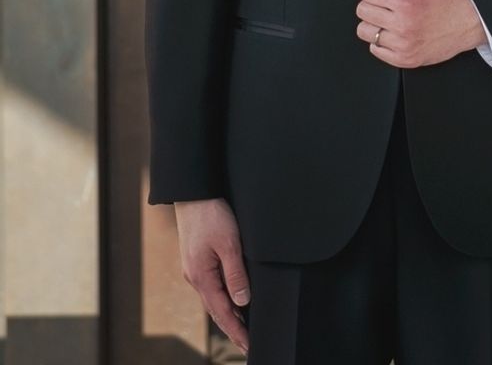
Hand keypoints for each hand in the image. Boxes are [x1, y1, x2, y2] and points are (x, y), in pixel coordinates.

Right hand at [174, 197, 249, 352]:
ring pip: (213, 298)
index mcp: (201, 277)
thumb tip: (242, 301)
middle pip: (216, 310)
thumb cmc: (212, 215)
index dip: (237, 331)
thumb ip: (235, 273)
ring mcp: (195, 269)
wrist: (193, 194)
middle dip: (232, 328)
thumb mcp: (229, 243)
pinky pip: (211, 286)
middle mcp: (195, 277)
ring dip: (227, 314)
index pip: (222, 312)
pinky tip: (231, 299)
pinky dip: (222, 298)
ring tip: (243, 328)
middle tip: (247, 344)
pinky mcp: (197, 260)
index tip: (249, 346)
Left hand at [356, 0, 486, 66]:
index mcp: (406, 1)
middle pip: (362, 11)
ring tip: (393, 18)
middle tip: (391, 2)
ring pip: (364, 31)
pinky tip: (397, 32)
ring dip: (375, 22)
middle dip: (374, 3)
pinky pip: (375, 49)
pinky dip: (382, 40)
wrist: (470, 22)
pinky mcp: (404, 60)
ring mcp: (403, 45)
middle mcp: (403, 25)